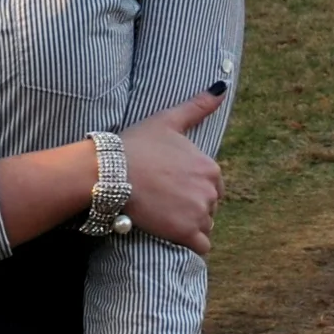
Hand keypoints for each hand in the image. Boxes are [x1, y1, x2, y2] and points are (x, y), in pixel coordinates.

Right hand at [122, 92, 226, 256]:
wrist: (111, 172)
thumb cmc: (136, 145)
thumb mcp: (168, 120)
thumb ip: (198, 106)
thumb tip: (222, 86)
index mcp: (210, 167)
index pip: (214, 187)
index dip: (192, 188)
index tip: (170, 186)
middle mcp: (210, 190)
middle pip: (209, 207)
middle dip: (192, 207)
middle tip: (164, 201)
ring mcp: (199, 213)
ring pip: (205, 226)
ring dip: (189, 226)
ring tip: (165, 217)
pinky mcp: (186, 233)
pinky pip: (201, 247)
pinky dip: (191, 244)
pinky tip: (173, 235)